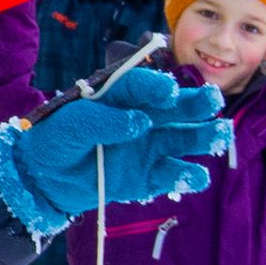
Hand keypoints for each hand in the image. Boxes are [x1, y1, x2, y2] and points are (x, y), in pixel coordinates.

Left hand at [12, 63, 230, 216]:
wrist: (45, 178)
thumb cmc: (56, 140)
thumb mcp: (72, 124)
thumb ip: (103, 121)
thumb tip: (139, 123)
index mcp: (122, 96)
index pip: (144, 86)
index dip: (157, 87)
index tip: (167, 92)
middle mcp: (144, 118)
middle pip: (176, 108)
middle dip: (195, 103)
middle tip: (211, 100)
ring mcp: (150, 147)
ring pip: (185, 138)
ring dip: (204, 136)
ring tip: (220, 134)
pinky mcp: (150, 178)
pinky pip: (174, 175)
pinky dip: (187, 176)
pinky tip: (195, 175)